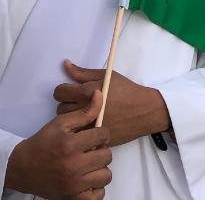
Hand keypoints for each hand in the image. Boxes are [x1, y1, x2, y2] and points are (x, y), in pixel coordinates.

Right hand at [5, 90, 112, 197]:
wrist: (23, 167)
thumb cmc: (43, 143)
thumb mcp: (60, 123)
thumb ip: (83, 111)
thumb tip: (100, 95)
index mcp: (70, 144)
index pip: (103, 135)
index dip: (100, 132)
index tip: (94, 135)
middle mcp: (73, 166)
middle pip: (107, 155)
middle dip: (101, 149)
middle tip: (91, 149)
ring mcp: (74, 185)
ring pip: (106, 175)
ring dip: (100, 168)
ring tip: (90, 163)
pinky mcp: (73, 198)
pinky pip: (98, 195)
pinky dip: (96, 188)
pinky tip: (87, 179)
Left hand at [54, 60, 169, 146]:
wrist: (144, 111)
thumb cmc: (126, 90)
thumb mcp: (106, 76)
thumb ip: (82, 73)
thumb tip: (65, 64)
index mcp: (87, 92)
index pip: (60, 92)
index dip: (63, 91)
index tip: (71, 92)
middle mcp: (86, 110)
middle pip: (60, 109)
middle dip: (67, 105)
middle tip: (78, 103)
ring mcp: (90, 126)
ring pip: (68, 125)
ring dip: (72, 119)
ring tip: (83, 115)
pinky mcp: (95, 138)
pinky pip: (79, 136)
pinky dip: (81, 131)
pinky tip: (89, 126)